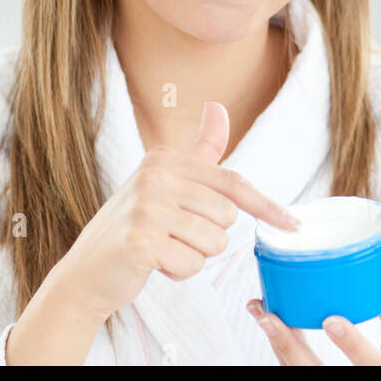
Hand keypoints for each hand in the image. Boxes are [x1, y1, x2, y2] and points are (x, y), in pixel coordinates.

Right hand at [56, 100, 300, 322]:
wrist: (86, 272)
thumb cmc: (134, 228)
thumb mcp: (165, 182)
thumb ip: (199, 151)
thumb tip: (218, 107)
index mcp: (165, 158)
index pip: (233, 183)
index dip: (266, 206)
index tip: (293, 224)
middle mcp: (155, 176)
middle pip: (227, 217)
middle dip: (209, 237)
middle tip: (173, 236)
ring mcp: (146, 207)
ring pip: (214, 244)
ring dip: (194, 256)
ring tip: (162, 249)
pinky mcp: (140, 242)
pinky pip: (191, 265)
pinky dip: (178, 273)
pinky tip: (152, 264)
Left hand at [246, 254, 380, 364]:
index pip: (370, 366)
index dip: (351, 344)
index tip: (332, 321)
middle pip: (316, 373)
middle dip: (291, 347)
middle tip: (269, 317)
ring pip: (299, 374)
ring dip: (280, 345)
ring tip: (262, 313)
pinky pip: (300, 371)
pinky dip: (285, 350)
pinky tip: (273, 326)